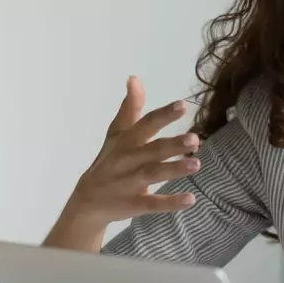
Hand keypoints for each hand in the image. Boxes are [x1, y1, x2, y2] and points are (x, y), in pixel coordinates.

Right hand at [64, 77, 200, 226]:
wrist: (86, 202)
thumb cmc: (109, 161)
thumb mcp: (117, 135)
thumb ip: (130, 108)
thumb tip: (134, 78)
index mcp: (126, 141)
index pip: (145, 125)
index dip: (163, 115)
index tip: (183, 105)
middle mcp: (127, 160)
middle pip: (151, 150)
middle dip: (172, 144)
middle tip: (195, 139)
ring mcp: (129, 183)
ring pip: (152, 175)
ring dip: (174, 169)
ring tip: (197, 164)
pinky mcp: (133, 204)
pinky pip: (152, 204)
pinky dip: (171, 202)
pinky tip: (191, 199)